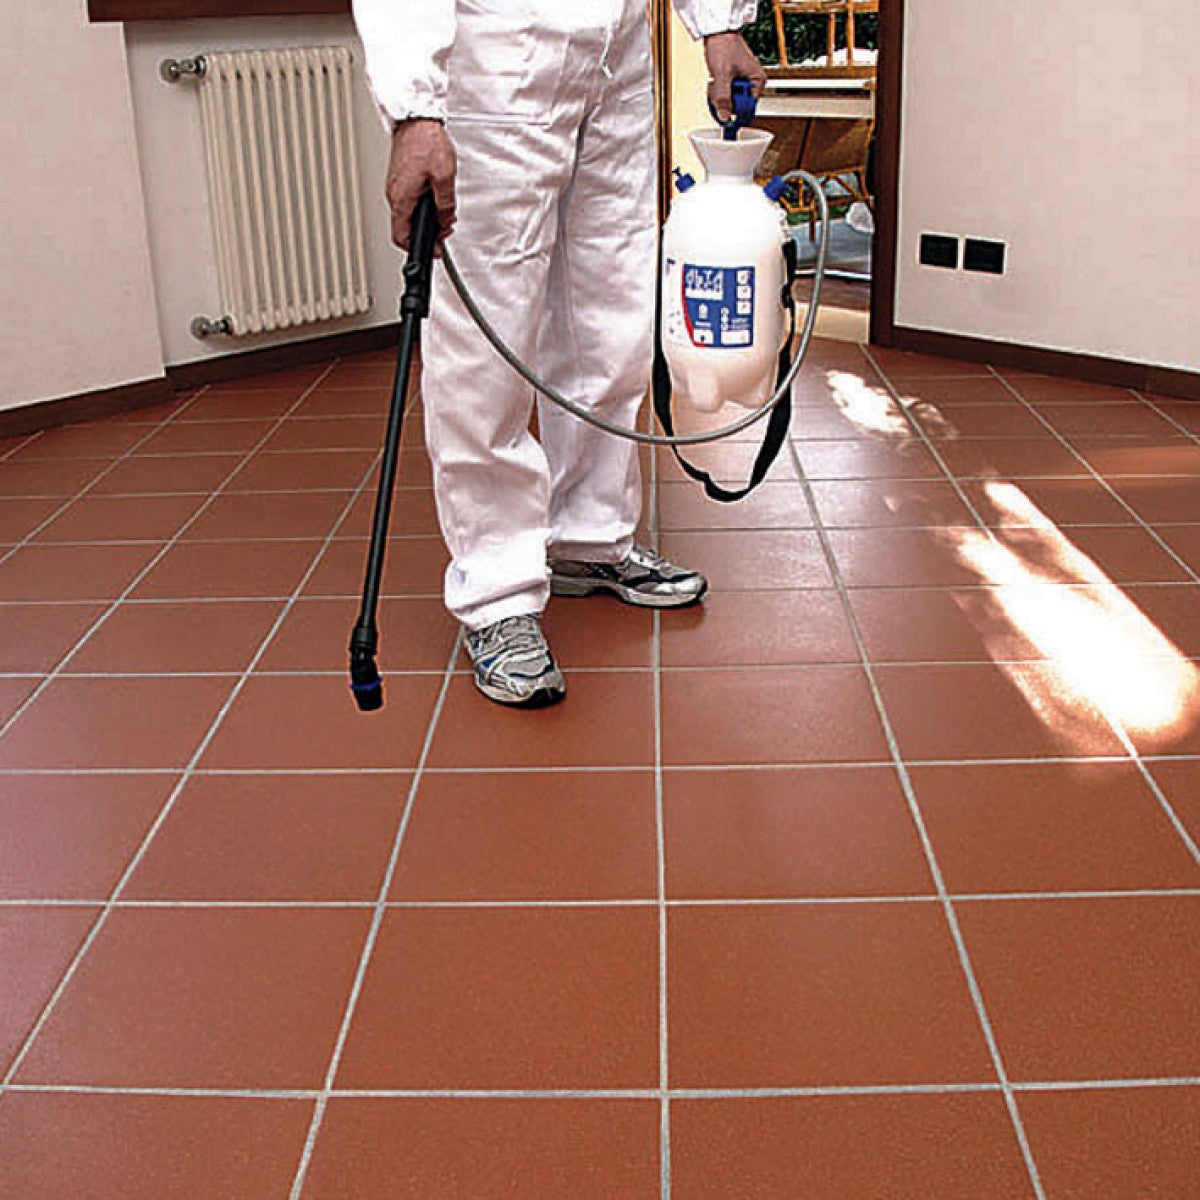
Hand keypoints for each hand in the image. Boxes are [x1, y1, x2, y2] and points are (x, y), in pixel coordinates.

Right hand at [386, 118, 456, 249]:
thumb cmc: (426, 142)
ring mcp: (395, 186)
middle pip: (405, 227)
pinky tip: (433, 199)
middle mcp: (394, 194)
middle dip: (426, 233)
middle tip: (444, 228)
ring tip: (442, 214)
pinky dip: (420, 206)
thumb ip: (446, 204)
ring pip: (407, 214)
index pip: (402, 237)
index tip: (433, 251)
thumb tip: (446, 220)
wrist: (415, 118)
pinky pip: (407, 200)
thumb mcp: (444, 177)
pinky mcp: (399, 178)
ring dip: (424, 218)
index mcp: (402, 198)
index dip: (418, 249)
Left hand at [704, 32, 766, 122]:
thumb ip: (723, 97)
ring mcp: (744, 82)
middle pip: (739, 106)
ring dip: (720, 96)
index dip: (735, 111)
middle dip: (725, 101)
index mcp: (757, 82)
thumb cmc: (723, 47)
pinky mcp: (736, 80)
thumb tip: (724, 118)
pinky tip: (716, 81)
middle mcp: (753, 83)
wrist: (717, 32)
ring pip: (731, 101)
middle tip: (717, 88)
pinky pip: (727, 94)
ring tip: (716, 81)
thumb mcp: (722, 75)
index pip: (748, 108)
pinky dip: (719, 91)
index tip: (723, 111)